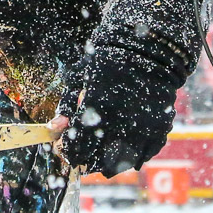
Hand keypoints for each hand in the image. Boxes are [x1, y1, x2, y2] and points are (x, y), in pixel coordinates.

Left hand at [54, 46, 180, 175]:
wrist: (148, 48)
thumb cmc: (108, 59)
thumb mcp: (80, 77)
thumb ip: (67, 106)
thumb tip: (54, 129)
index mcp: (97, 110)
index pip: (76, 150)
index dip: (67, 152)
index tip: (65, 146)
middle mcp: (120, 124)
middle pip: (97, 163)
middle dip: (86, 161)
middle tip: (83, 152)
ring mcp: (141, 129)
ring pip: (121, 163)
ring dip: (109, 162)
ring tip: (103, 151)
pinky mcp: (158, 129)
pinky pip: (144, 155)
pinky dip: (133, 156)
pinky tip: (125, 145)